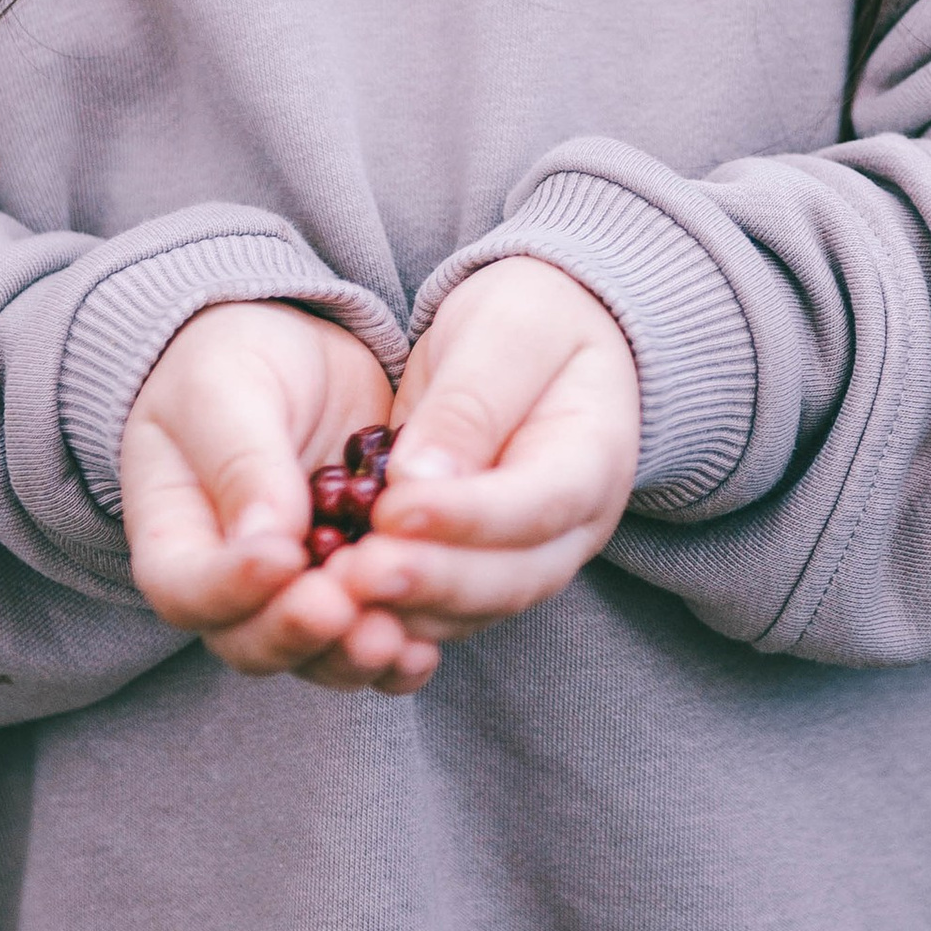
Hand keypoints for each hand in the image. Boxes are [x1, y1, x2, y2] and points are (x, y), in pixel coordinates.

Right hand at [119, 302, 437, 695]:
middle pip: (249, 642)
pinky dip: (397, 652)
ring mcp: (295, 597)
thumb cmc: (235, 363)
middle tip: (346, 606)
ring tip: (394, 638)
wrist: (296, 355)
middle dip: (299, 632)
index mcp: (175, 538)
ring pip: (314, 656)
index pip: (185, 590)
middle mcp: (230, 588)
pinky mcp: (356, 592)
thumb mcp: (224, 390)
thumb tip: (268, 541)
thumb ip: (241, 462)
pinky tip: (424, 648)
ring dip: (351, 654)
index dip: (229, 588)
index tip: (282, 557)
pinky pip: (368, 641)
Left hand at [317, 257, 637, 647]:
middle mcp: (571, 527)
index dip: (468, 518)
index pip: (538, 504)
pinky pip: (443, 606)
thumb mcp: (508, 330)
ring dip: (406, 609)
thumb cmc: (530, 318)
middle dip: (430, 581)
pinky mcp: (480, 567)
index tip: (394, 511)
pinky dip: (394, 612)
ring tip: (337, 594)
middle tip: (356, 575)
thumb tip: (419, 480)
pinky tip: (341, 602)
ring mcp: (530, 556)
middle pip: (509, 578)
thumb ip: (470, 403)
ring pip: (474, 607)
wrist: (541, 333)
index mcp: (592, 457)